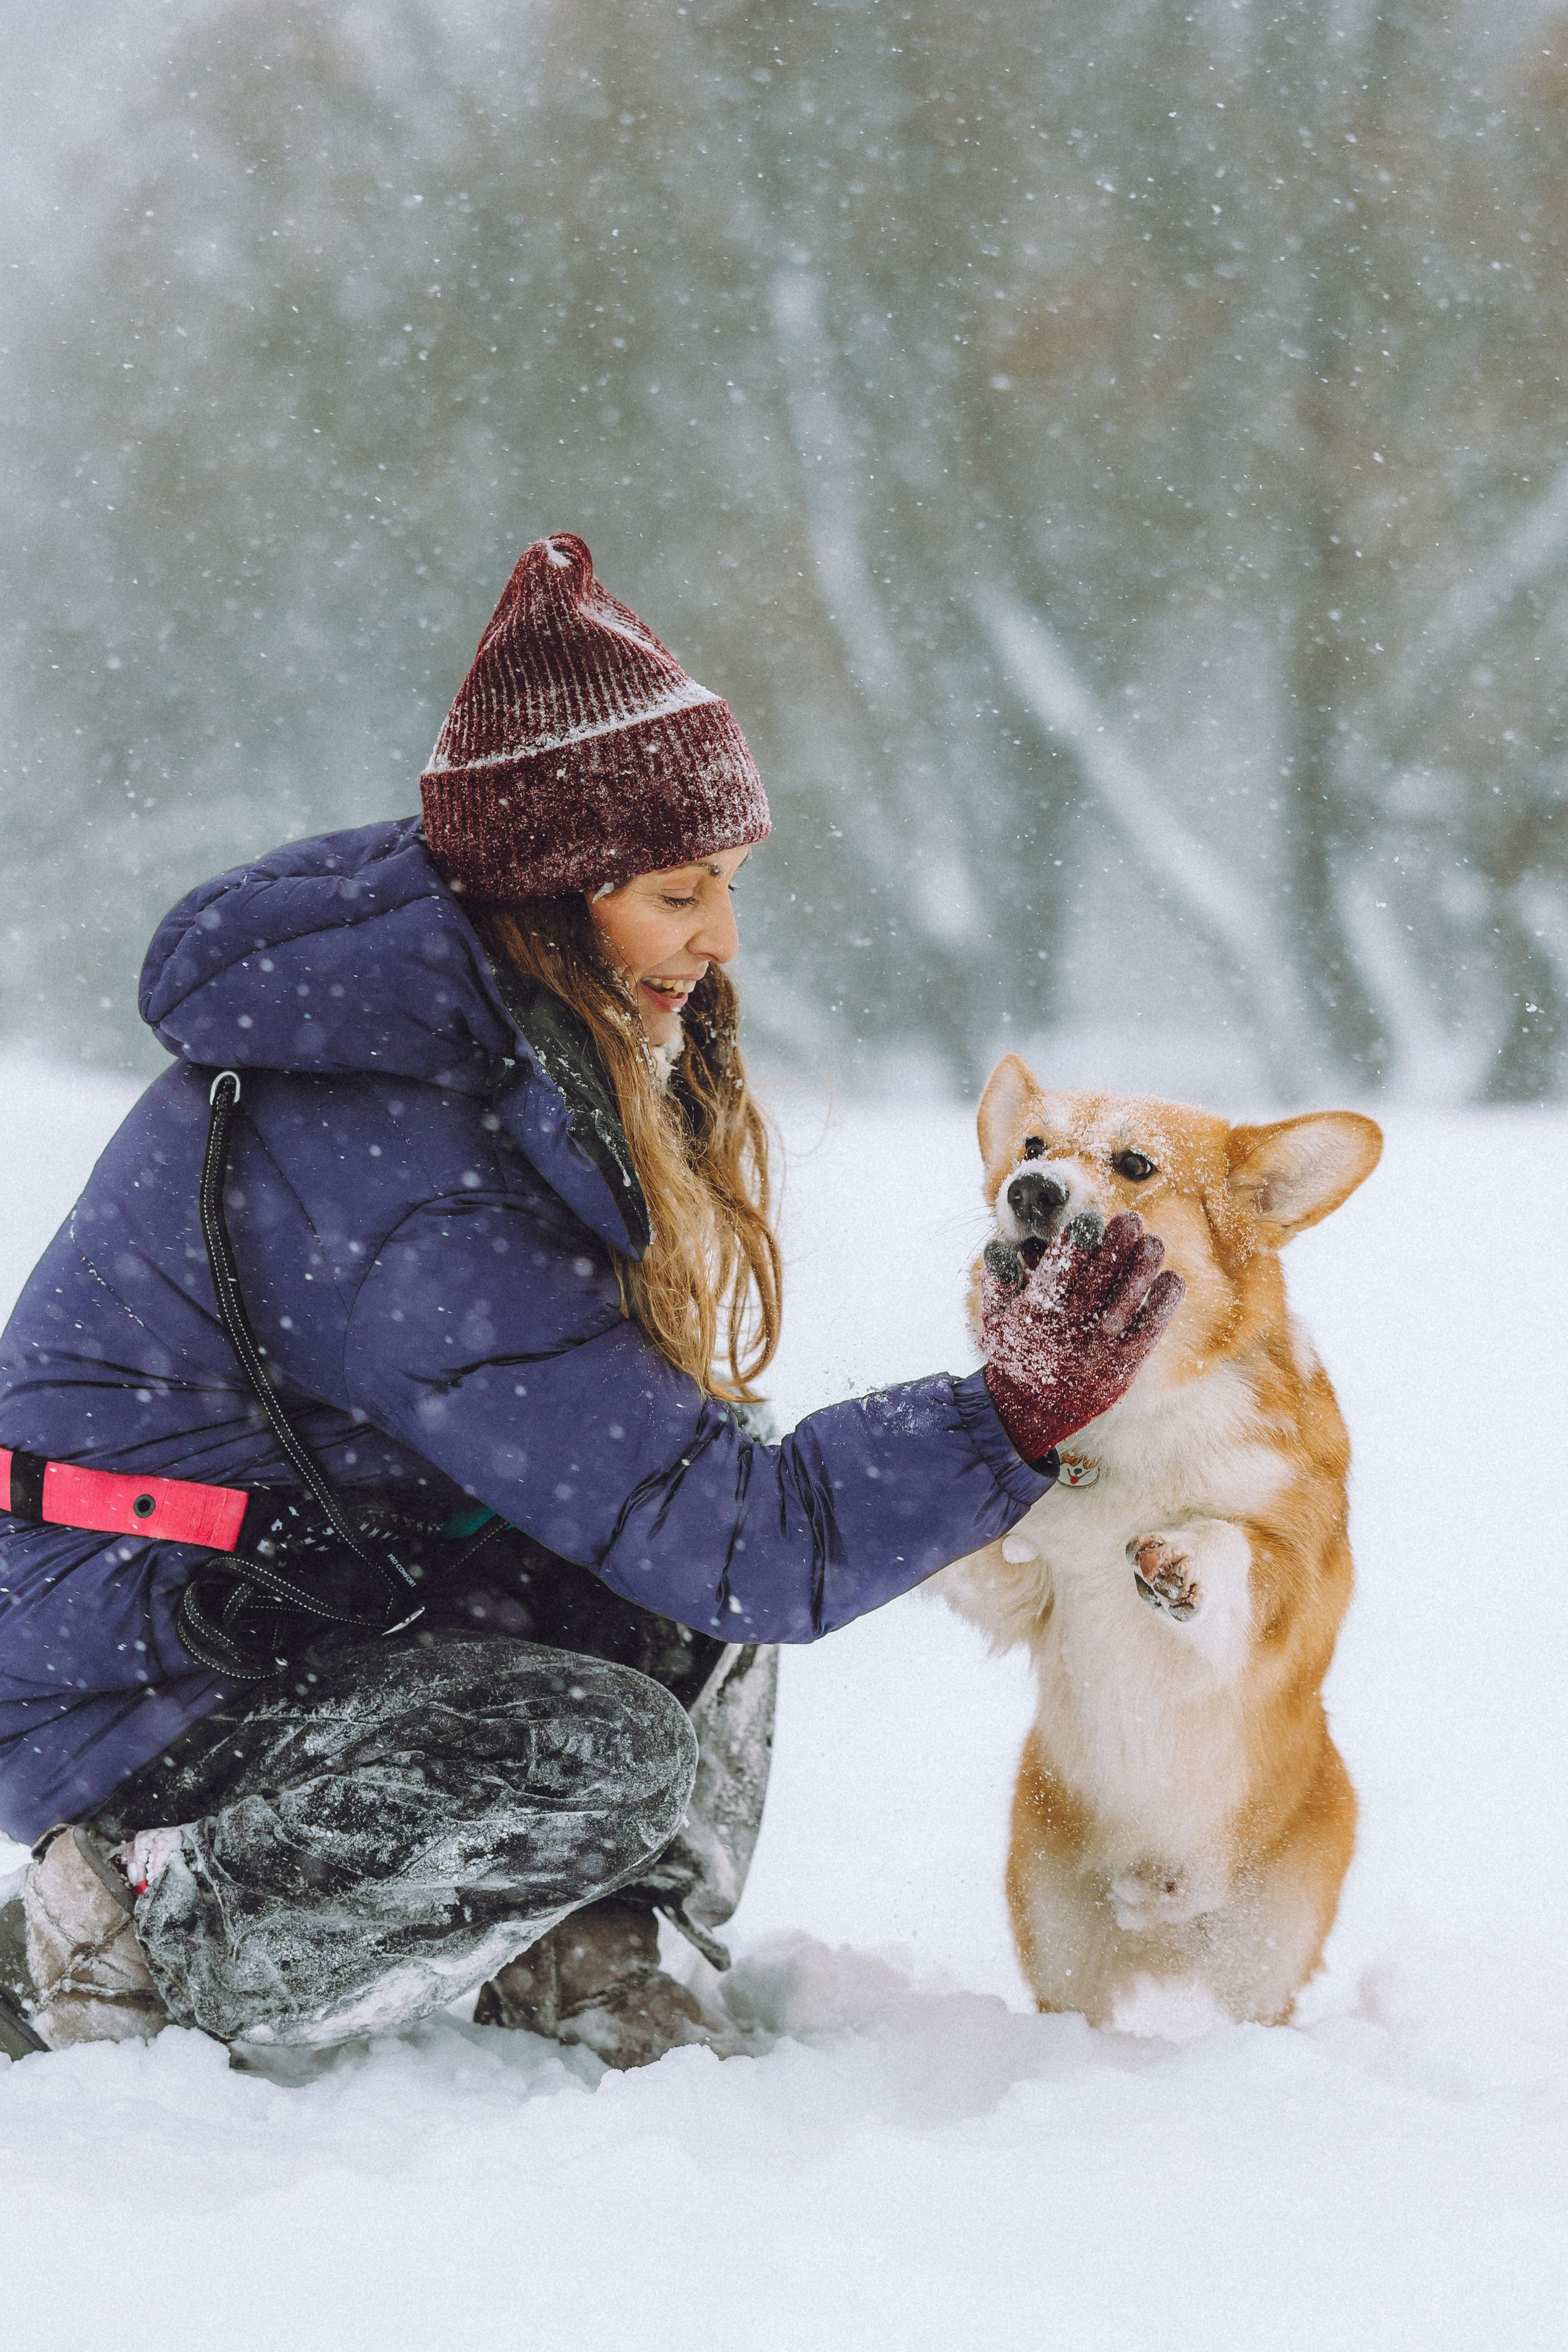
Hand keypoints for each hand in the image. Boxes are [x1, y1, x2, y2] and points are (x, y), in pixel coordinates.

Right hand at [980, 1210, 1184, 1465]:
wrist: (1032, 1412)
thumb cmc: (1016, 1354)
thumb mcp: (994, 1320)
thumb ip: (997, 1281)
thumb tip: (1000, 1246)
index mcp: (1035, 1317)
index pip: (1057, 1273)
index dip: (1075, 1246)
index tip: (1090, 1220)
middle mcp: (1069, 1333)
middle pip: (1096, 1282)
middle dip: (1114, 1247)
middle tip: (1130, 1218)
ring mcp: (1098, 1351)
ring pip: (1124, 1304)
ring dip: (1142, 1270)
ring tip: (1155, 1242)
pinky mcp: (1122, 1366)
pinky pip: (1147, 1333)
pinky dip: (1162, 1307)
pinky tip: (1173, 1279)